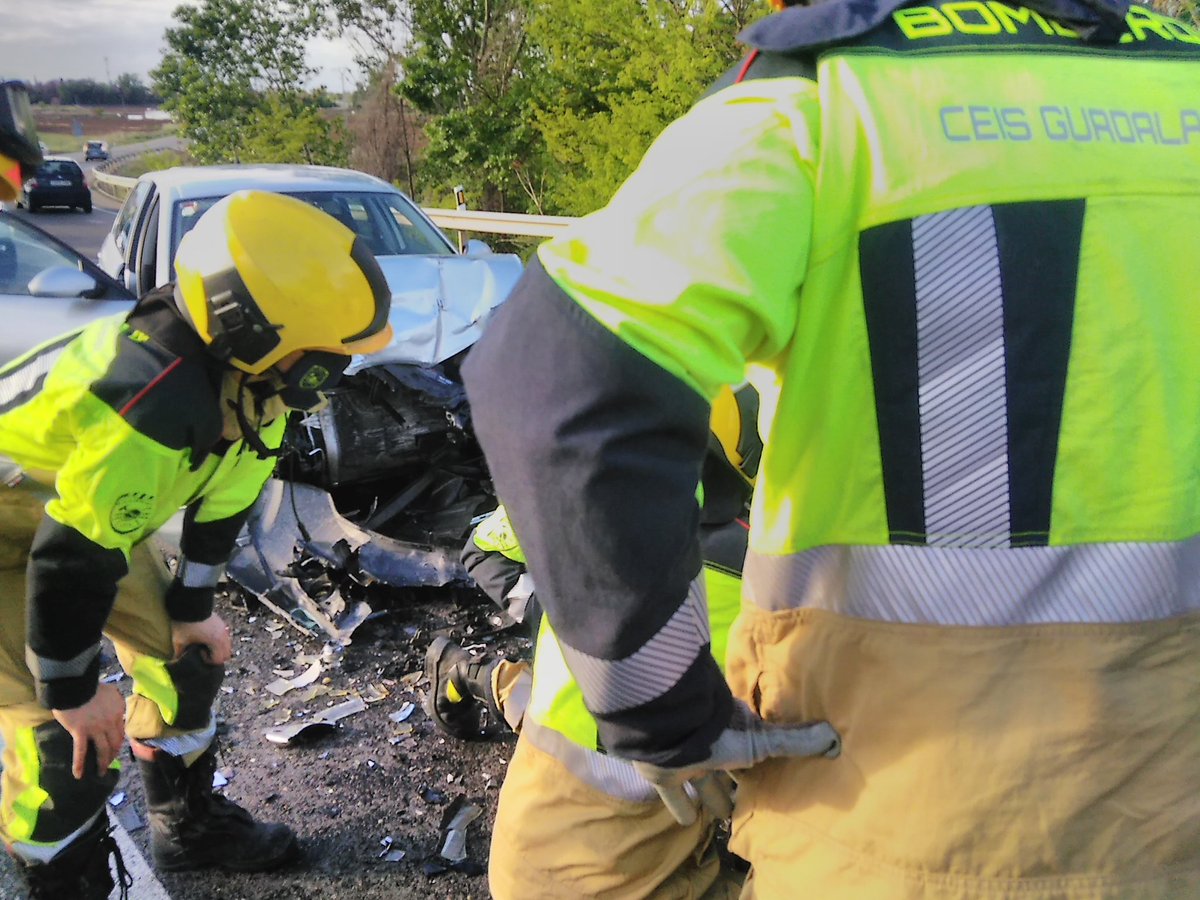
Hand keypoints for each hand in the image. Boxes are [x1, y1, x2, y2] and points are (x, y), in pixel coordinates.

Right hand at [52, 682, 125, 779]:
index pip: (121, 731)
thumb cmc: (90, 686)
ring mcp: (96, 728)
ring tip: (100, 772)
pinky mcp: (80, 732)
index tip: (115, 748)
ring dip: (102, 763)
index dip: (118, 742)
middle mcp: (110, 722)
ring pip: (103, 750)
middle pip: (115, 743)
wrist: (75, 685)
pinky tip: (78, 775)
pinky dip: (79, 764)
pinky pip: (81, 751)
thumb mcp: (110, 691)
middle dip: (113, 755)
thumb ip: (115, 701)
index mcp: (118, 711)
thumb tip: (117, 709)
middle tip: (109, 763)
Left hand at [171, 613, 231, 664]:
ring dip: (217, 647)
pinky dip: (217, 639)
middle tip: (202, 652)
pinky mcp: (220, 621)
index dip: (208, 660)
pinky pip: (223, 635)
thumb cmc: (187, 622)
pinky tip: (205, 635)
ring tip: (204, 643)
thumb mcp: (180, 640)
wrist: (190, 603)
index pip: (219, 659)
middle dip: (215, 655)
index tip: (199, 654)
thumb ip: (179, 653)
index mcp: (217, 642)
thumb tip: (175, 661)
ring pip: (226, 644)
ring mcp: (223, 628)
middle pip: (226, 653)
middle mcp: (223, 635)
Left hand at [632, 700, 840, 825]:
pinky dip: (681, 807)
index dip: (759, 766)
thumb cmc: (722, 732)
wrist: (672, 728)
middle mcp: (714, 747)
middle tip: (746, 802)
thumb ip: (795, 742)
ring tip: (723, 815)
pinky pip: (674, 795)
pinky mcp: (665, 775)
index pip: (752, 754)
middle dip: (736, 783)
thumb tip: (835, 738)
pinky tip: (687, 821)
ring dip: (711, 796)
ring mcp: (688, 761)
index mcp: (738, 736)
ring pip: (703, 783)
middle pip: (728, 770)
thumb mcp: (764, 740)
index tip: (770, 778)